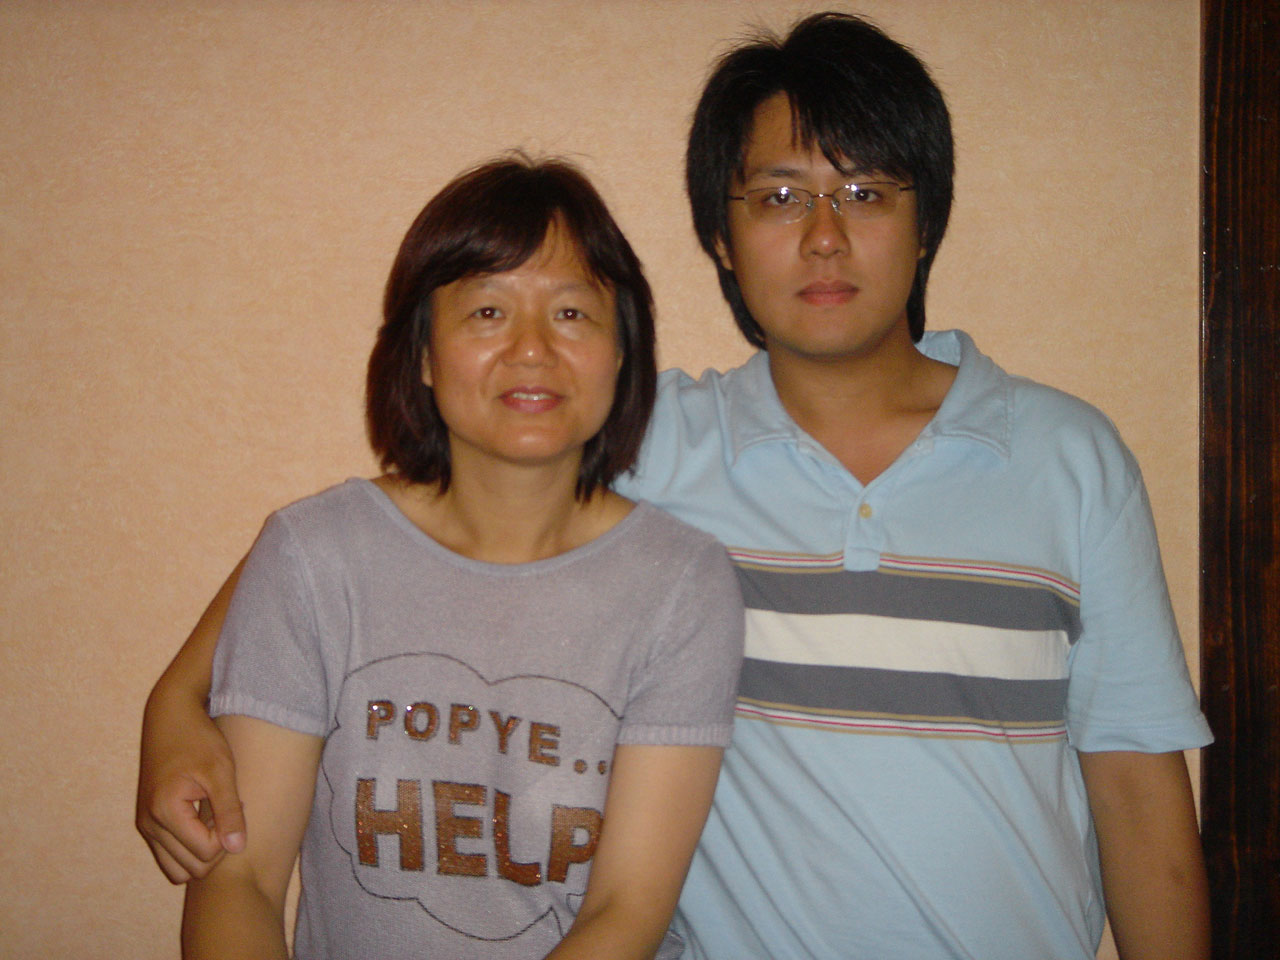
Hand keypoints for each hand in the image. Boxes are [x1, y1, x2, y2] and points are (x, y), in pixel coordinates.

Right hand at [137, 685, 245, 881]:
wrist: (170, 716)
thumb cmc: (198, 738)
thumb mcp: (221, 771)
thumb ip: (229, 811)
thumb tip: (237, 849)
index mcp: (165, 811)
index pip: (205, 854)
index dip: (227, 837)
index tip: (235, 805)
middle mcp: (149, 824)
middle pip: (191, 869)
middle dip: (215, 847)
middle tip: (226, 811)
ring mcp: (145, 825)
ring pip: (178, 868)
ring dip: (201, 851)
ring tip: (214, 816)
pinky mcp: (148, 821)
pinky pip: (169, 854)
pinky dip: (189, 846)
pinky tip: (203, 817)